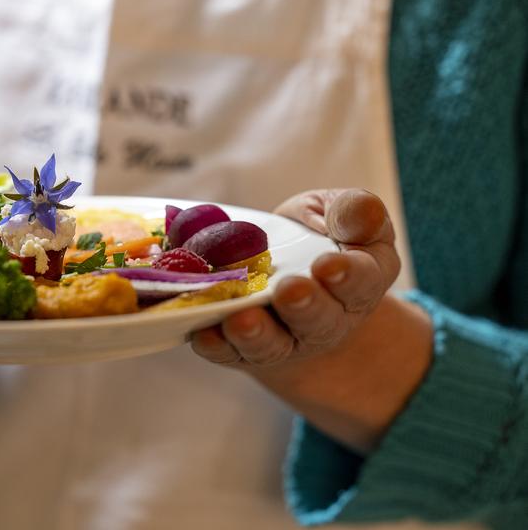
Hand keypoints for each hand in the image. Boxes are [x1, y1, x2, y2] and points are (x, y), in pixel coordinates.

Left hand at [192, 189, 400, 368]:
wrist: (285, 272)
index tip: (327, 264)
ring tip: (241, 319)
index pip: (360, 282)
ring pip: (272, 345)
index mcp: (360, 283)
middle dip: (302, 306)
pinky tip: (201, 332)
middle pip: (317, 321)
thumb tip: (363, 211)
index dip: (346, 275)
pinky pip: (229, 352)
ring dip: (255, 334)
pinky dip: (215, 344)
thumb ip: (354, 212)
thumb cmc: (318, 235)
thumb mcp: (339, 213)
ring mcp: (284, 339)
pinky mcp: (243, 349)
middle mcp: (326, 321)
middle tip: (288, 290)